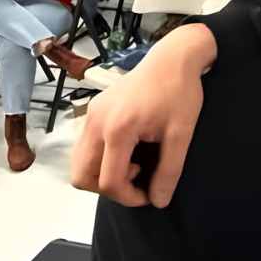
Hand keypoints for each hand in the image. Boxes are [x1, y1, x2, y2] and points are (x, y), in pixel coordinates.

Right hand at [70, 24, 212, 205]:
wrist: (171, 59)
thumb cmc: (180, 93)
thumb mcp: (181, 134)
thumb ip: (169, 171)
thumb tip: (159, 201)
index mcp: (117, 130)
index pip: (108, 181)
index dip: (129, 198)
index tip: (150, 195)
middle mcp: (95, 123)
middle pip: (82, 177)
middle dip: (109, 189)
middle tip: (138, 181)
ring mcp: (90, 115)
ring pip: (79, 163)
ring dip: (102, 174)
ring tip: (135, 164)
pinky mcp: (92, 111)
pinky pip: (84, 147)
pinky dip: (100, 159)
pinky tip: (128, 150)